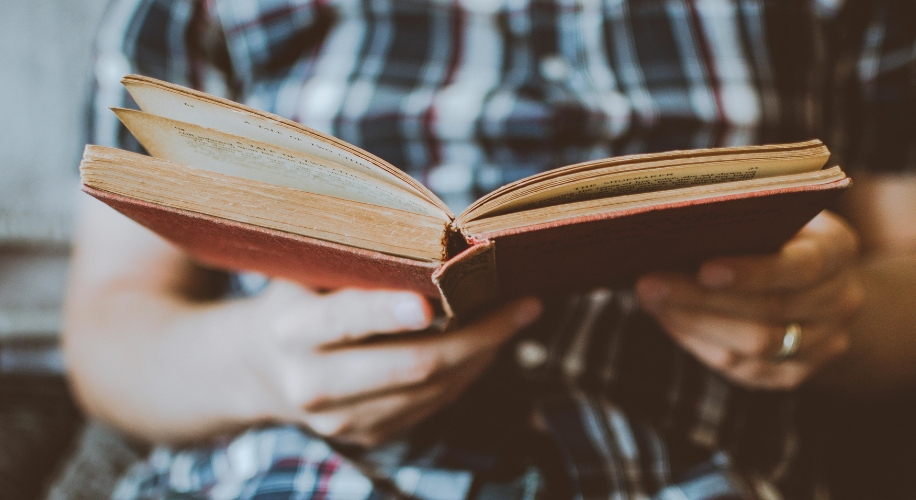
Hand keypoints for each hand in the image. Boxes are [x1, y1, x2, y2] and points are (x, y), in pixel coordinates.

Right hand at [241, 282, 542, 446]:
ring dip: (483, 352)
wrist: (264, 367)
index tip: (436, 301)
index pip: (346, 319)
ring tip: (514, 317)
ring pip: (433, 389)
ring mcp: (340, 420)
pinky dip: (466, 372)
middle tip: (525, 303)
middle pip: (412, 364)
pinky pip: (433, 405)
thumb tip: (441, 238)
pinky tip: (485, 343)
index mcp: (291, 330)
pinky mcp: (366, 436)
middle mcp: (312, 382)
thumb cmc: (301, 298)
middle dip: (479, 333)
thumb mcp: (310, 270)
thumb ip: (360, 258)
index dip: (391, 312)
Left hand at [635, 211, 863, 389]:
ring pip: (752, 347)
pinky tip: (669, 319)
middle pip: (768, 312)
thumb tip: (670, 223)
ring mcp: (823, 344)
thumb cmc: (774, 231)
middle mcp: (840, 301)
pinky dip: (699, 344)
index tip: (703, 269)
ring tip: (650, 300)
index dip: (752, 272)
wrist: (813, 282)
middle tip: (648, 284)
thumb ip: (736, 217)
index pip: (800, 267)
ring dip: (693, 323)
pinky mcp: (794, 375)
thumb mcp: (770, 212)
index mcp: (838, 251)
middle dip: (700, 299)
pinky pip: (742, 369)